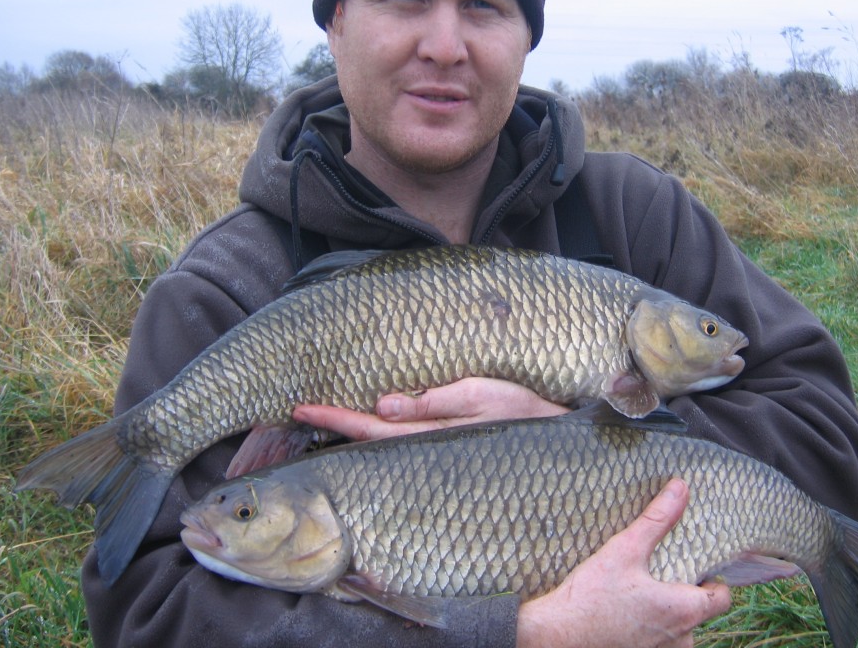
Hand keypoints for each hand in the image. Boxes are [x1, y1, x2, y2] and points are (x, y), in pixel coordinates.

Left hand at [292, 377, 567, 440]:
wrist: (566, 449)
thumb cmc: (529, 415)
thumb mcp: (486, 397)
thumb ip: (436, 402)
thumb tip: (384, 404)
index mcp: (430, 438)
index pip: (370, 429)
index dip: (334, 419)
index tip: (299, 408)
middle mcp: (426, 454)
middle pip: (366, 443)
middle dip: (331, 431)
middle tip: (292, 417)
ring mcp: (435, 460)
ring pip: (381, 451)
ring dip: (348, 438)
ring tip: (315, 426)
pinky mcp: (447, 456)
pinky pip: (401, 452)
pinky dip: (377, 443)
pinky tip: (363, 435)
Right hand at [516, 479, 730, 647]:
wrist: (557, 637)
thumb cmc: (592, 597)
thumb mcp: (625, 550)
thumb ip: (657, 519)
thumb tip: (681, 488)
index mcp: (684, 610)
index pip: (721, 598)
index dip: (713, 581)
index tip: (697, 568)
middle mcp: (680, 639)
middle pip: (696, 613)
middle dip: (682, 595)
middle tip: (659, 574)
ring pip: (675, 631)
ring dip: (664, 614)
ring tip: (638, 594)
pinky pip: (655, 642)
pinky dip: (646, 628)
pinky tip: (623, 614)